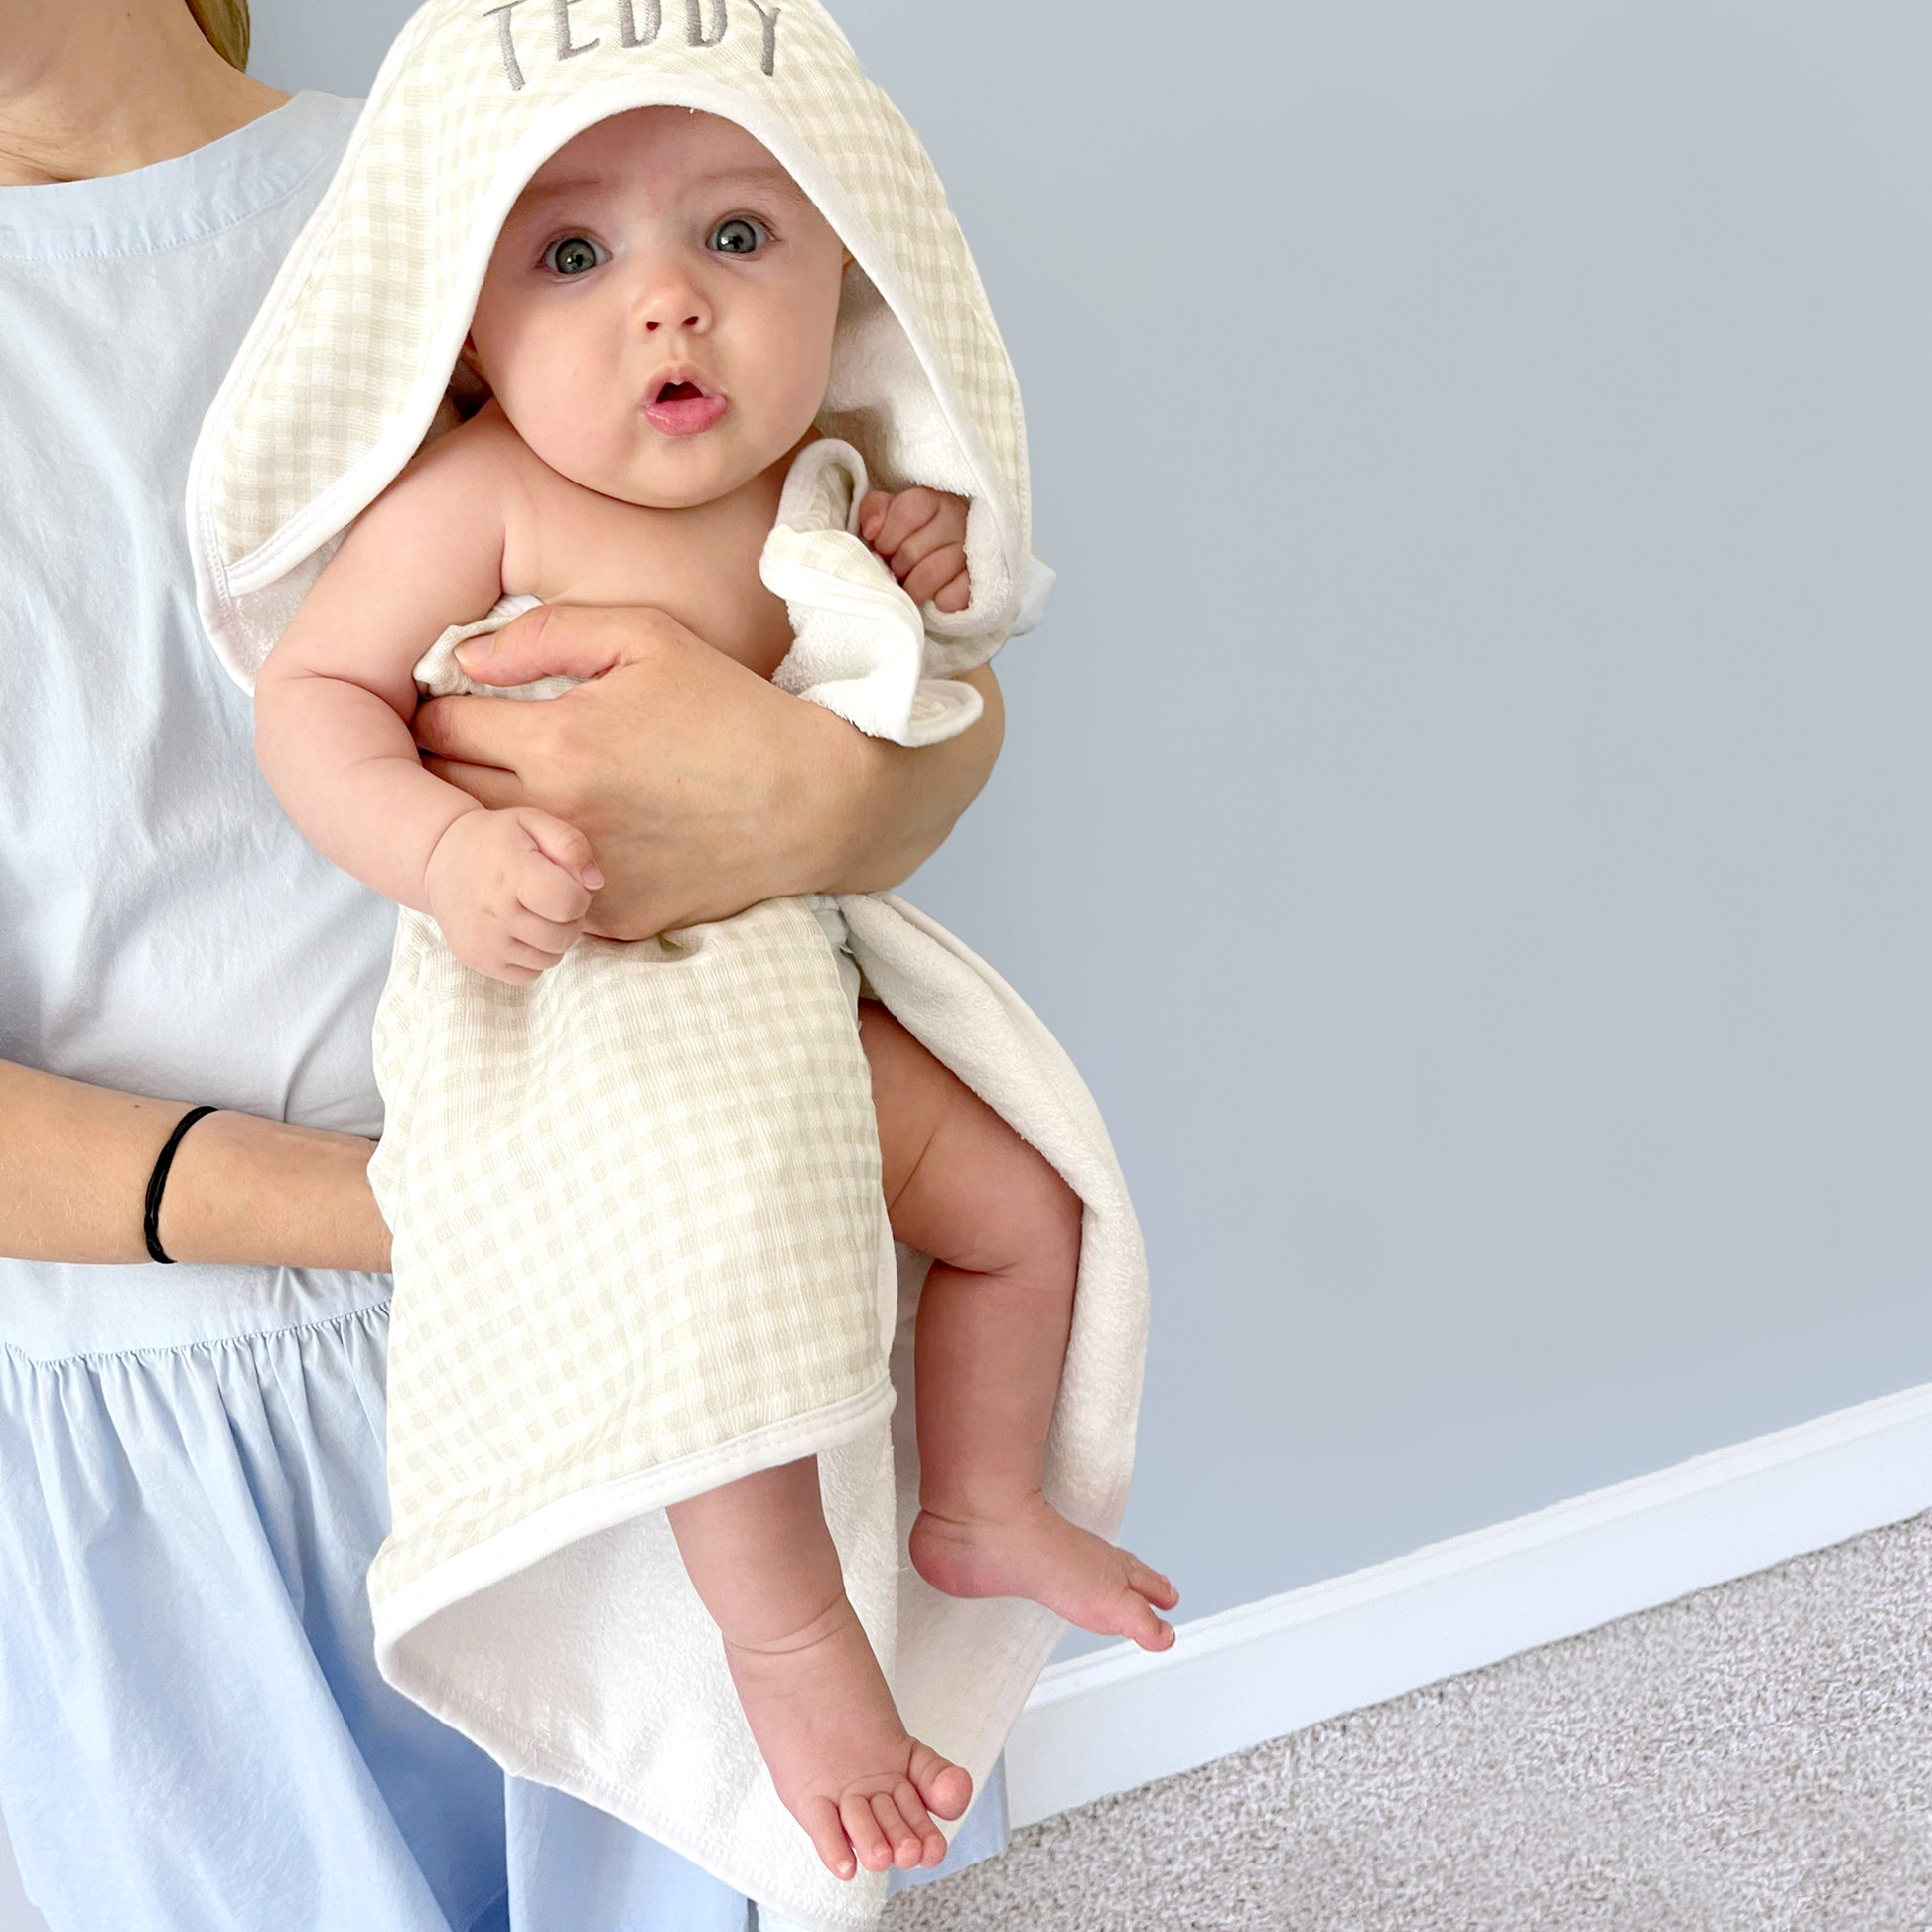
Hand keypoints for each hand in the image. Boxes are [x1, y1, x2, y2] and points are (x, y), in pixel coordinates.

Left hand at [414, 604, 874, 939]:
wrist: (814, 803)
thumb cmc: (732, 711)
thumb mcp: (648, 636)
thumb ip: (546, 633)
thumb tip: (464, 659)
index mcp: (557, 740)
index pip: (438, 725)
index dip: (432, 707)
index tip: (444, 703)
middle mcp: (555, 815)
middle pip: (440, 795)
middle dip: (435, 768)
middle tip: (451, 750)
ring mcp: (578, 877)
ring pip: (477, 854)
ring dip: (469, 824)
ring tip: (488, 794)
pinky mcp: (606, 920)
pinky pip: (532, 897)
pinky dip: (525, 871)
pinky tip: (543, 843)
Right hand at [424, 804, 601, 984]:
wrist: (439, 858)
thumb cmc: (496, 839)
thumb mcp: (533, 822)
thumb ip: (571, 844)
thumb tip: (595, 882)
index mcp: (511, 875)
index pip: (570, 904)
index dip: (579, 895)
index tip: (565, 883)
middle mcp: (495, 913)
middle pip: (564, 937)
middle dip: (570, 919)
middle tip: (552, 899)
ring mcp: (484, 942)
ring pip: (551, 959)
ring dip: (553, 939)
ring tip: (535, 914)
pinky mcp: (478, 961)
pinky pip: (529, 974)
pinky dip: (533, 956)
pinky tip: (520, 931)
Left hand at [858, 487, 971, 611]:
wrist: (948, 556)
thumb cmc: (914, 536)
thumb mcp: (891, 515)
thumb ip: (874, 510)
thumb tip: (872, 530)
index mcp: (935, 501)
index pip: (906, 512)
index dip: (886, 537)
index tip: (882, 549)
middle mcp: (957, 521)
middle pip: (911, 551)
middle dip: (896, 567)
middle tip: (898, 571)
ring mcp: (972, 551)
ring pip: (930, 574)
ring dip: (912, 587)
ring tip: (911, 586)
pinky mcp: (978, 582)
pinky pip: (952, 597)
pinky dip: (938, 601)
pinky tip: (935, 596)